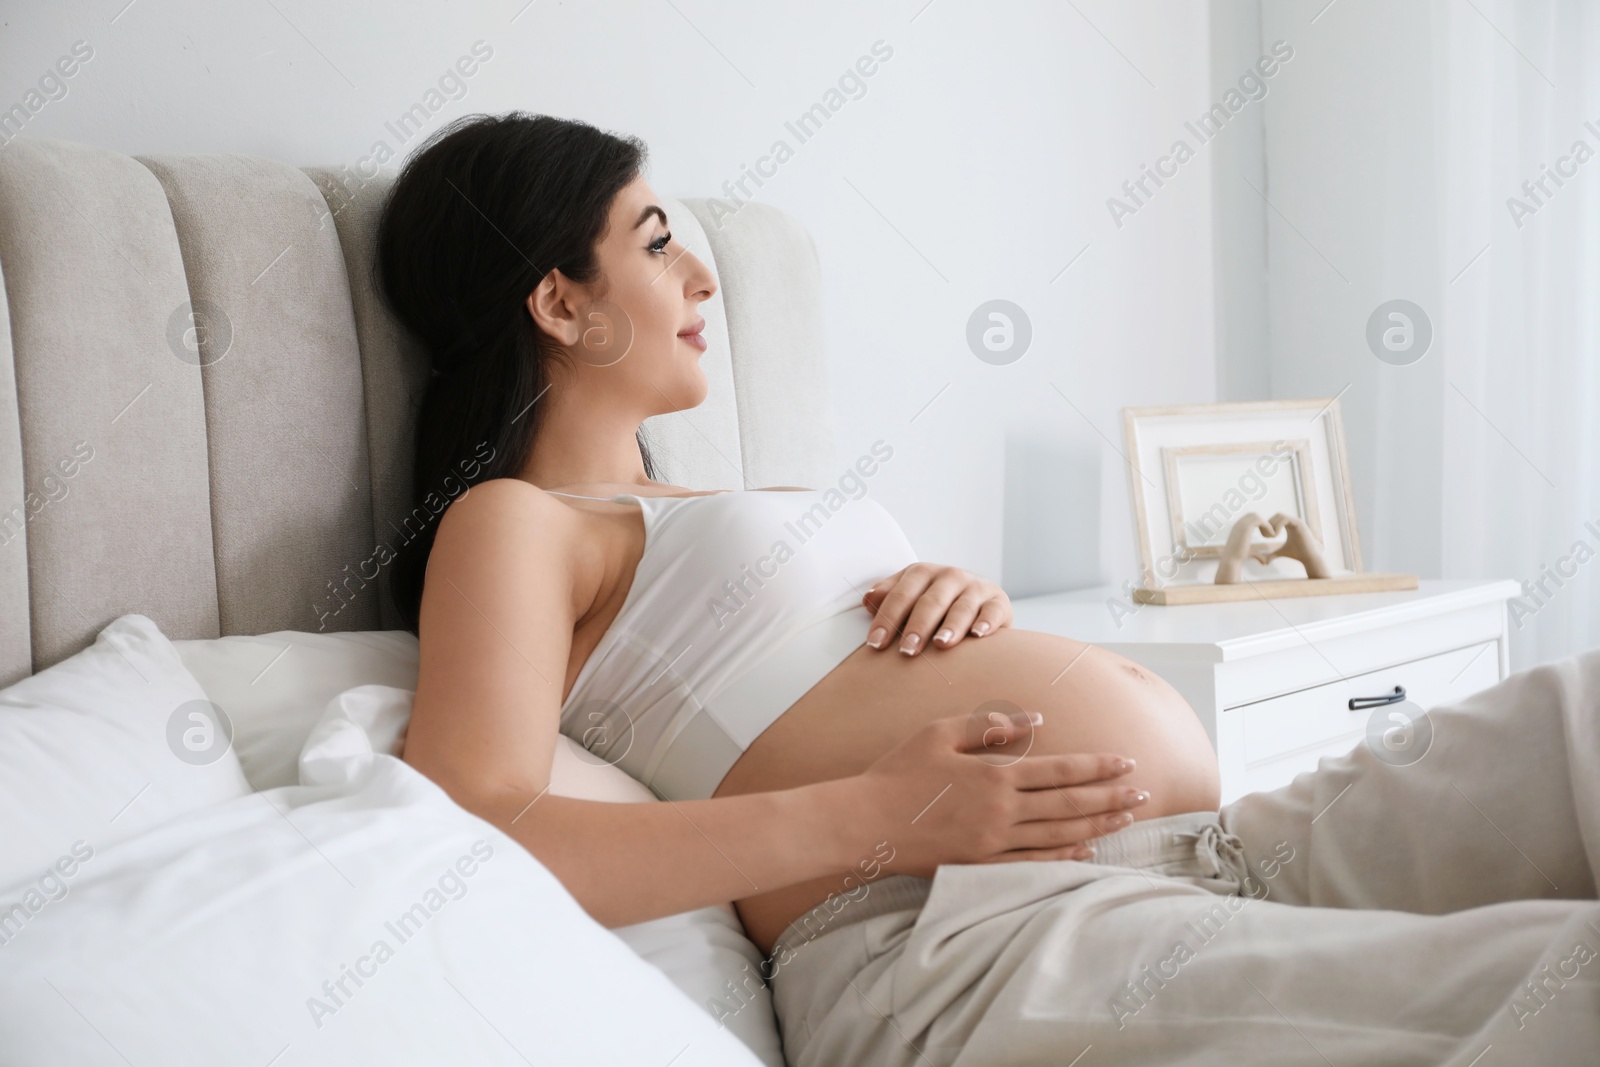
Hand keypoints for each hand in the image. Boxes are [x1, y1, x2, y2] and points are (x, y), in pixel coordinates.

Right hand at [849, 709, 1144, 876]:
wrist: (866, 823)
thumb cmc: (898, 772)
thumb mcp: (939, 733)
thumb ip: (988, 726)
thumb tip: (1035, 719)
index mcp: (995, 776)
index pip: (1060, 770)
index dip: (1098, 767)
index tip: (1127, 762)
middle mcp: (1002, 812)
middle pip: (1070, 806)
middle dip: (1112, 797)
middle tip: (1144, 793)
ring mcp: (994, 844)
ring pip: (1060, 836)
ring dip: (1099, 826)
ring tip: (1127, 819)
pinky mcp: (982, 866)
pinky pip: (1035, 865)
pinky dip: (1066, 858)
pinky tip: (1087, 851)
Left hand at [861, 562, 1010, 655]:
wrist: (978, 602)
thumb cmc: (935, 603)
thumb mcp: (911, 596)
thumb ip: (888, 597)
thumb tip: (868, 600)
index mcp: (923, 573)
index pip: (901, 594)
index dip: (887, 618)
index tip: (875, 644)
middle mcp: (950, 576)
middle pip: (930, 601)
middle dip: (917, 627)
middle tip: (906, 651)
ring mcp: (976, 587)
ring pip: (962, 607)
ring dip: (951, 626)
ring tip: (941, 643)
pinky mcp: (998, 601)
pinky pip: (993, 611)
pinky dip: (986, 622)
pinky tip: (978, 635)